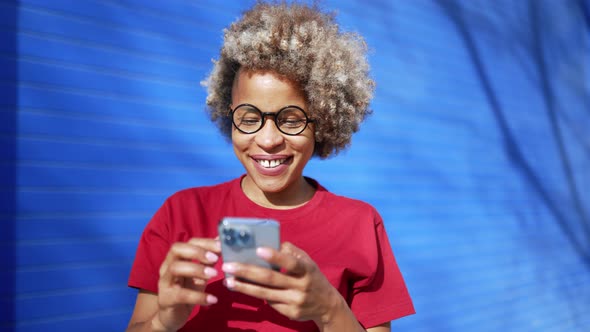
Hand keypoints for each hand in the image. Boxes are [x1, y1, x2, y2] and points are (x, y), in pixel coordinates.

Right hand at [155, 238, 220, 331]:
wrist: (171, 316)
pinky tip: (212, 299)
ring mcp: (164, 283)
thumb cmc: (187, 291)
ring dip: (196, 269)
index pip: (187, 242)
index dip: (204, 242)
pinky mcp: (166, 299)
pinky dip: (198, 296)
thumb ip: (208, 261)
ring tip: (214, 275)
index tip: (220, 246)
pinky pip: (181, 295)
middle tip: (215, 259)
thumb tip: (221, 242)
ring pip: (175, 269)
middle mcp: (167, 267)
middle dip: (197, 251)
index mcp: (176, 259)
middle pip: (176, 250)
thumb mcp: (199, 275)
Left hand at [221, 242, 340, 325]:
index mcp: (307, 270)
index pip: (291, 262)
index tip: (258, 250)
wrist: (327, 305)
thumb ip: (292, 252)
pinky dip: (256, 295)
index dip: (275, 256)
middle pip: (271, 279)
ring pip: (265, 294)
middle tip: (228, 266)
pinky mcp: (290, 313)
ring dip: (244, 287)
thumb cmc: (312, 277)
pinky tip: (245, 289)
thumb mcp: (308, 261)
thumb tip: (272, 243)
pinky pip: (270, 303)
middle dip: (247, 272)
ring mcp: (296, 302)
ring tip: (228, 281)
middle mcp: (302, 286)